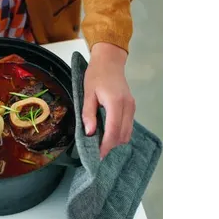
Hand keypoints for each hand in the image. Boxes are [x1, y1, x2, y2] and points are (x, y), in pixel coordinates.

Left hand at [82, 43, 135, 158]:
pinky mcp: (132, 108)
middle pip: (122, 135)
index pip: (113, 131)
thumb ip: (88, 114)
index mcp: (115, 103)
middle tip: (96, 151)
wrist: (109, 62)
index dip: (105, 146)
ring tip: (101, 143)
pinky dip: (119, 134)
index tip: (97, 156)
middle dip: (109, 146)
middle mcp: (127, 106)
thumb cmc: (96, 76)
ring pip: (127, 133)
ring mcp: (132, 107)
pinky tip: (107, 134)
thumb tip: (89, 133)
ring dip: (115, 141)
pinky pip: (128, 127)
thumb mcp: (87, 94)